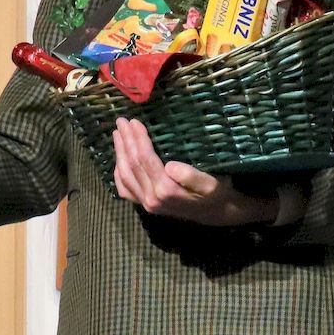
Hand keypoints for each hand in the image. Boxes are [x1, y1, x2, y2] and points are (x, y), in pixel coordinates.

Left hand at [111, 119, 277, 227]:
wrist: (216, 213)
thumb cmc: (216, 193)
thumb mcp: (211, 183)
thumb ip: (191, 176)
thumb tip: (170, 166)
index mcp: (166, 190)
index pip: (145, 159)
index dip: (138, 139)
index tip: (134, 121)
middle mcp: (152, 199)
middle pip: (132, 165)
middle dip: (125, 141)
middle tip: (121, 122)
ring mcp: (147, 204)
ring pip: (125, 176)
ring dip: (119, 154)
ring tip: (117, 135)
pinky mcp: (146, 206)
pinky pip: (125, 190)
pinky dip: (118, 173)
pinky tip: (119, 160)